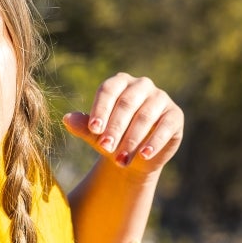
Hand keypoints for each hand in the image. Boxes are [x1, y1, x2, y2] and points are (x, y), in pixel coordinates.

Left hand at [63, 72, 183, 173]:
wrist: (136, 157)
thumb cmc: (113, 139)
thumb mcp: (96, 134)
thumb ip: (83, 126)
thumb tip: (66, 119)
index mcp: (119, 83)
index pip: (109, 90)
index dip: (100, 109)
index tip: (93, 130)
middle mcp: (141, 85)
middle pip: (127, 103)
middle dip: (115, 127)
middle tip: (105, 148)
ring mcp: (161, 98)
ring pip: (145, 116)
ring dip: (132, 139)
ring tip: (121, 159)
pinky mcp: (175, 115)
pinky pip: (165, 126)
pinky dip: (154, 142)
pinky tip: (144, 155)